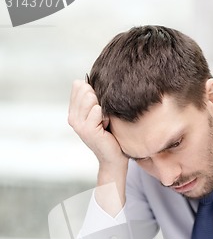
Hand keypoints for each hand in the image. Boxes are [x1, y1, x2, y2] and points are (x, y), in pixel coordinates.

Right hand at [68, 79, 128, 213]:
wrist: (114, 158)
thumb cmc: (111, 135)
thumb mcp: (100, 113)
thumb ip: (93, 97)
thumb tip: (89, 80)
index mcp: (73, 112)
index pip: (78, 85)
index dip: (93, 91)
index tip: (100, 108)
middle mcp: (73, 117)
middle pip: (84, 89)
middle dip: (99, 99)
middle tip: (104, 117)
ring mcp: (78, 124)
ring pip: (90, 97)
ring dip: (103, 107)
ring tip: (105, 122)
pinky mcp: (87, 130)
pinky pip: (97, 110)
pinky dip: (107, 116)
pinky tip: (107, 127)